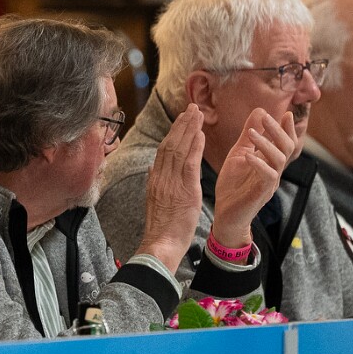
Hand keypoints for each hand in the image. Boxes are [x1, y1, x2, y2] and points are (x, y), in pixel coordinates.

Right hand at [137, 104, 206, 272]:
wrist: (160, 246)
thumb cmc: (160, 229)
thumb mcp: (153, 202)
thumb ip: (154, 183)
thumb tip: (152, 169)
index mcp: (155, 180)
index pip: (164, 150)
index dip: (173, 132)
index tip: (182, 119)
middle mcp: (161, 178)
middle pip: (170, 144)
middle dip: (181, 124)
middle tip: (191, 107)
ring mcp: (171, 183)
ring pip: (179, 149)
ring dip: (189, 129)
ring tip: (197, 113)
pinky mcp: (184, 191)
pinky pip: (189, 163)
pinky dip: (195, 147)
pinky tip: (200, 134)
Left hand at [210, 107, 294, 245]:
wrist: (225, 213)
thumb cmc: (233, 184)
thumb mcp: (239, 153)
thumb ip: (249, 135)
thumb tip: (260, 110)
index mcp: (270, 162)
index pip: (286, 142)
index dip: (288, 128)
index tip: (285, 113)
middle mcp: (274, 171)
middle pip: (287, 148)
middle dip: (278, 130)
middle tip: (266, 117)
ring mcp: (269, 183)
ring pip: (279, 160)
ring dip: (266, 144)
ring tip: (252, 133)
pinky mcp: (261, 193)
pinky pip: (268, 176)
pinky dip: (259, 164)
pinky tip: (248, 156)